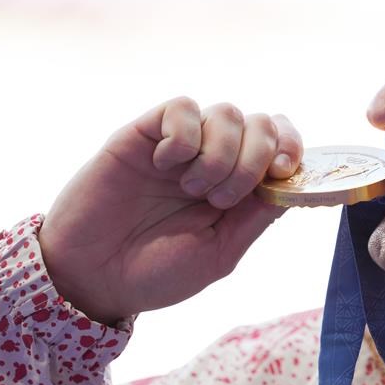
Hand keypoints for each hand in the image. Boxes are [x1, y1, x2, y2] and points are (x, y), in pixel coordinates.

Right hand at [38, 97, 302, 324]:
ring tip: (191, 189)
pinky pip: (182, 106)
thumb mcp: (220, 253)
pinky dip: (184, 137)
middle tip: (221, 199)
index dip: (292, 147)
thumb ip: (257, 216)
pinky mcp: (144, 133)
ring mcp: (182, 145)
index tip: (282, 172)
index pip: (282, 145)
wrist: (91, 278)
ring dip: (220, 154)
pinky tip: (165, 166)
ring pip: (227, 112)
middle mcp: (216, 159)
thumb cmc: (156, 272)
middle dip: (255, 158)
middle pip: (262, 123)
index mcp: (240, 188)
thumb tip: (290, 182)